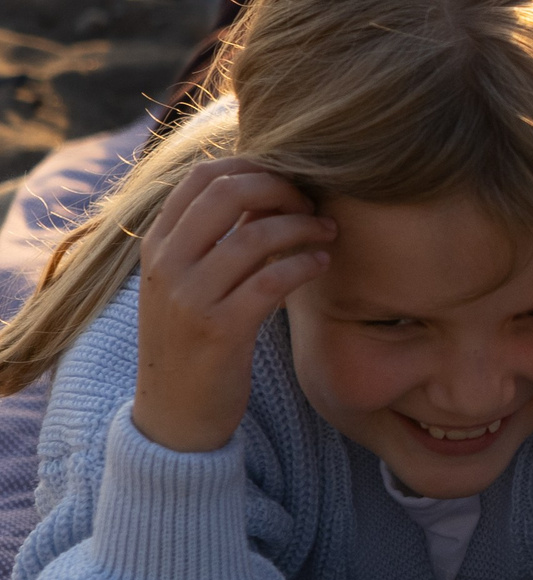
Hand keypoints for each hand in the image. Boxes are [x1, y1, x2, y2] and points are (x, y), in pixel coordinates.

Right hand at [132, 159, 334, 451]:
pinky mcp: (219, 330)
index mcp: (157, 244)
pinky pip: (271, 280)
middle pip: (227, 193)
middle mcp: (167, 264)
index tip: (290, 178)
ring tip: (329, 232)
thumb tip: (268, 185)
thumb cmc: (195, 338)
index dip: (253, 165)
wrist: (175, 413)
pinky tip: (322, 262)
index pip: (201, 177)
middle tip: (312, 203)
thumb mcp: (190, 281)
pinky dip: (305, 263)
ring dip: (303, 226)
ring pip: (255, 235)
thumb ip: (215, 237)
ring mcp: (190, 297)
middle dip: (281, 187)